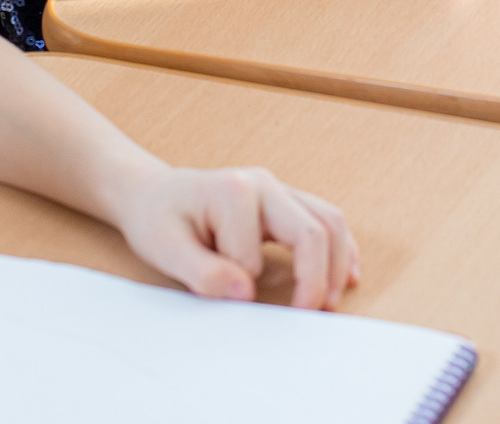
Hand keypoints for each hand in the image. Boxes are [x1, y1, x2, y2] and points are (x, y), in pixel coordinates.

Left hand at [110, 164, 358, 309]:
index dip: (240, 284)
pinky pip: (326, 218)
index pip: (252, 254)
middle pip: (313, 229)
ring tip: (329, 301)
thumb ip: (202, 272)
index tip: (226, 300)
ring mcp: (278, 189)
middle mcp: (263, 183)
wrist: (154, 195)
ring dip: (337, 264)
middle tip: (306, 316)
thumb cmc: (158, 219)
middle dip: (315, 278)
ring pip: (330, 220)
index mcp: (233, 191)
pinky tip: (345, 274)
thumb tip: (244, 293)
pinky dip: (340, 248)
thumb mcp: (164, 248)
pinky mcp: (286, 201)